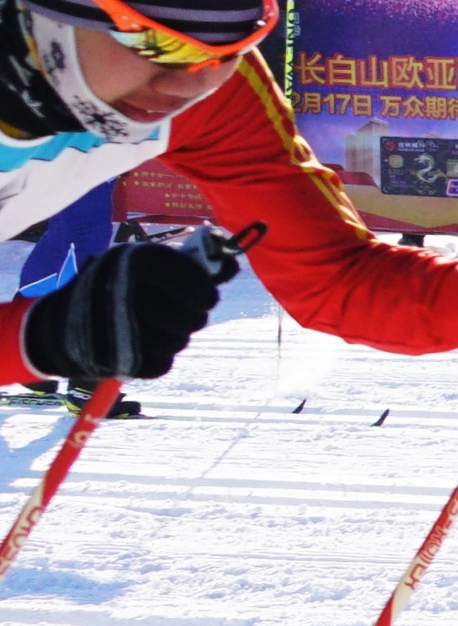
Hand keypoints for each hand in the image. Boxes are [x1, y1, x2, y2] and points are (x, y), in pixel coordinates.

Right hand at [26, 236, 225, 384]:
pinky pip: (162, 365)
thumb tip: (232, 265)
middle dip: (193, 318)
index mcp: (133, 261)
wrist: (57, 326)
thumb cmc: (112, 288)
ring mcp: (119, 328)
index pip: (193, 277)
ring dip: (176, 338)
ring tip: (159, 329)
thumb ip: (186, 265)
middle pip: (193, 316)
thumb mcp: (140, 264)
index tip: (207, 297)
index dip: (205, 290)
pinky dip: (159, 359)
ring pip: (180, 341)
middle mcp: (125, 292)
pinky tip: (144, 347)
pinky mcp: (116, 361)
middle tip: (187, 316)